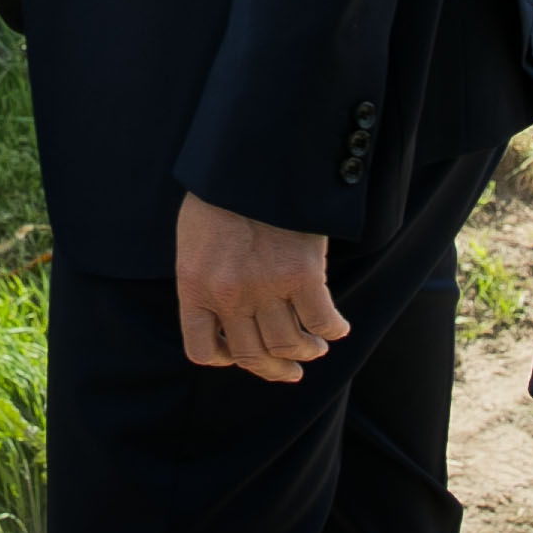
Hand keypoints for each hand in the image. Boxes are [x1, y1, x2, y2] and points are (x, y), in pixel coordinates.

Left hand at [175, 192, 345, 382]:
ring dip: (305, 351)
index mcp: (196, 286)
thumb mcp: (196, 239)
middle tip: (290, 371)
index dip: (226, 359)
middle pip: (252, 355)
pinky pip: (321, 321)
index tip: (241, 354)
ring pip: (288, 344)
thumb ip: (206, 277)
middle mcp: (228, 294)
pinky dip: (332, 329)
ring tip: (314, 347)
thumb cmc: (222, 194)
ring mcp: (265, 287)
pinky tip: (336, 327)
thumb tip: (223, 313)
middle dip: (274, 370)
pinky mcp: (302, 275)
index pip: (202, 350)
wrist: (251, 160)